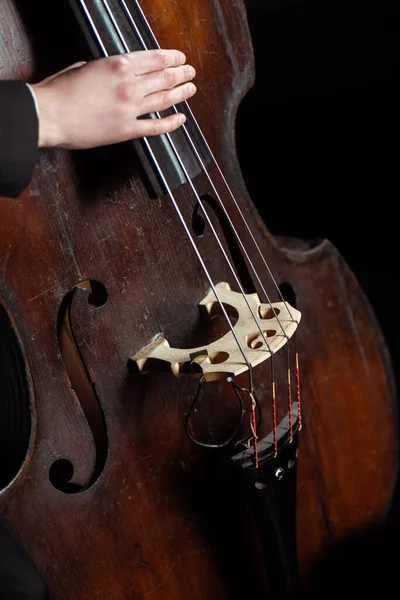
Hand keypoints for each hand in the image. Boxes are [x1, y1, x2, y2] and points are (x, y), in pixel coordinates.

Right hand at [31, 49, 196, 148]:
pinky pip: (155, 127)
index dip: (173, 58)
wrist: (50, 115)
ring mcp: (130, 109)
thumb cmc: (60, 91)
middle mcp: (129, 85)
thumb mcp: (85, 67)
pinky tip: (181, 119)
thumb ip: (105, 69)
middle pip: (164, 78)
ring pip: (164, 99)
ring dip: (181, 93)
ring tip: (191, 89)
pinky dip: (171, 123)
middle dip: (181, 74)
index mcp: (119, 65)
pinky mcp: (126, 130)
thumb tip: (114, 74)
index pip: (155, 59)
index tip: (181, 59)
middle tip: (190, 73)